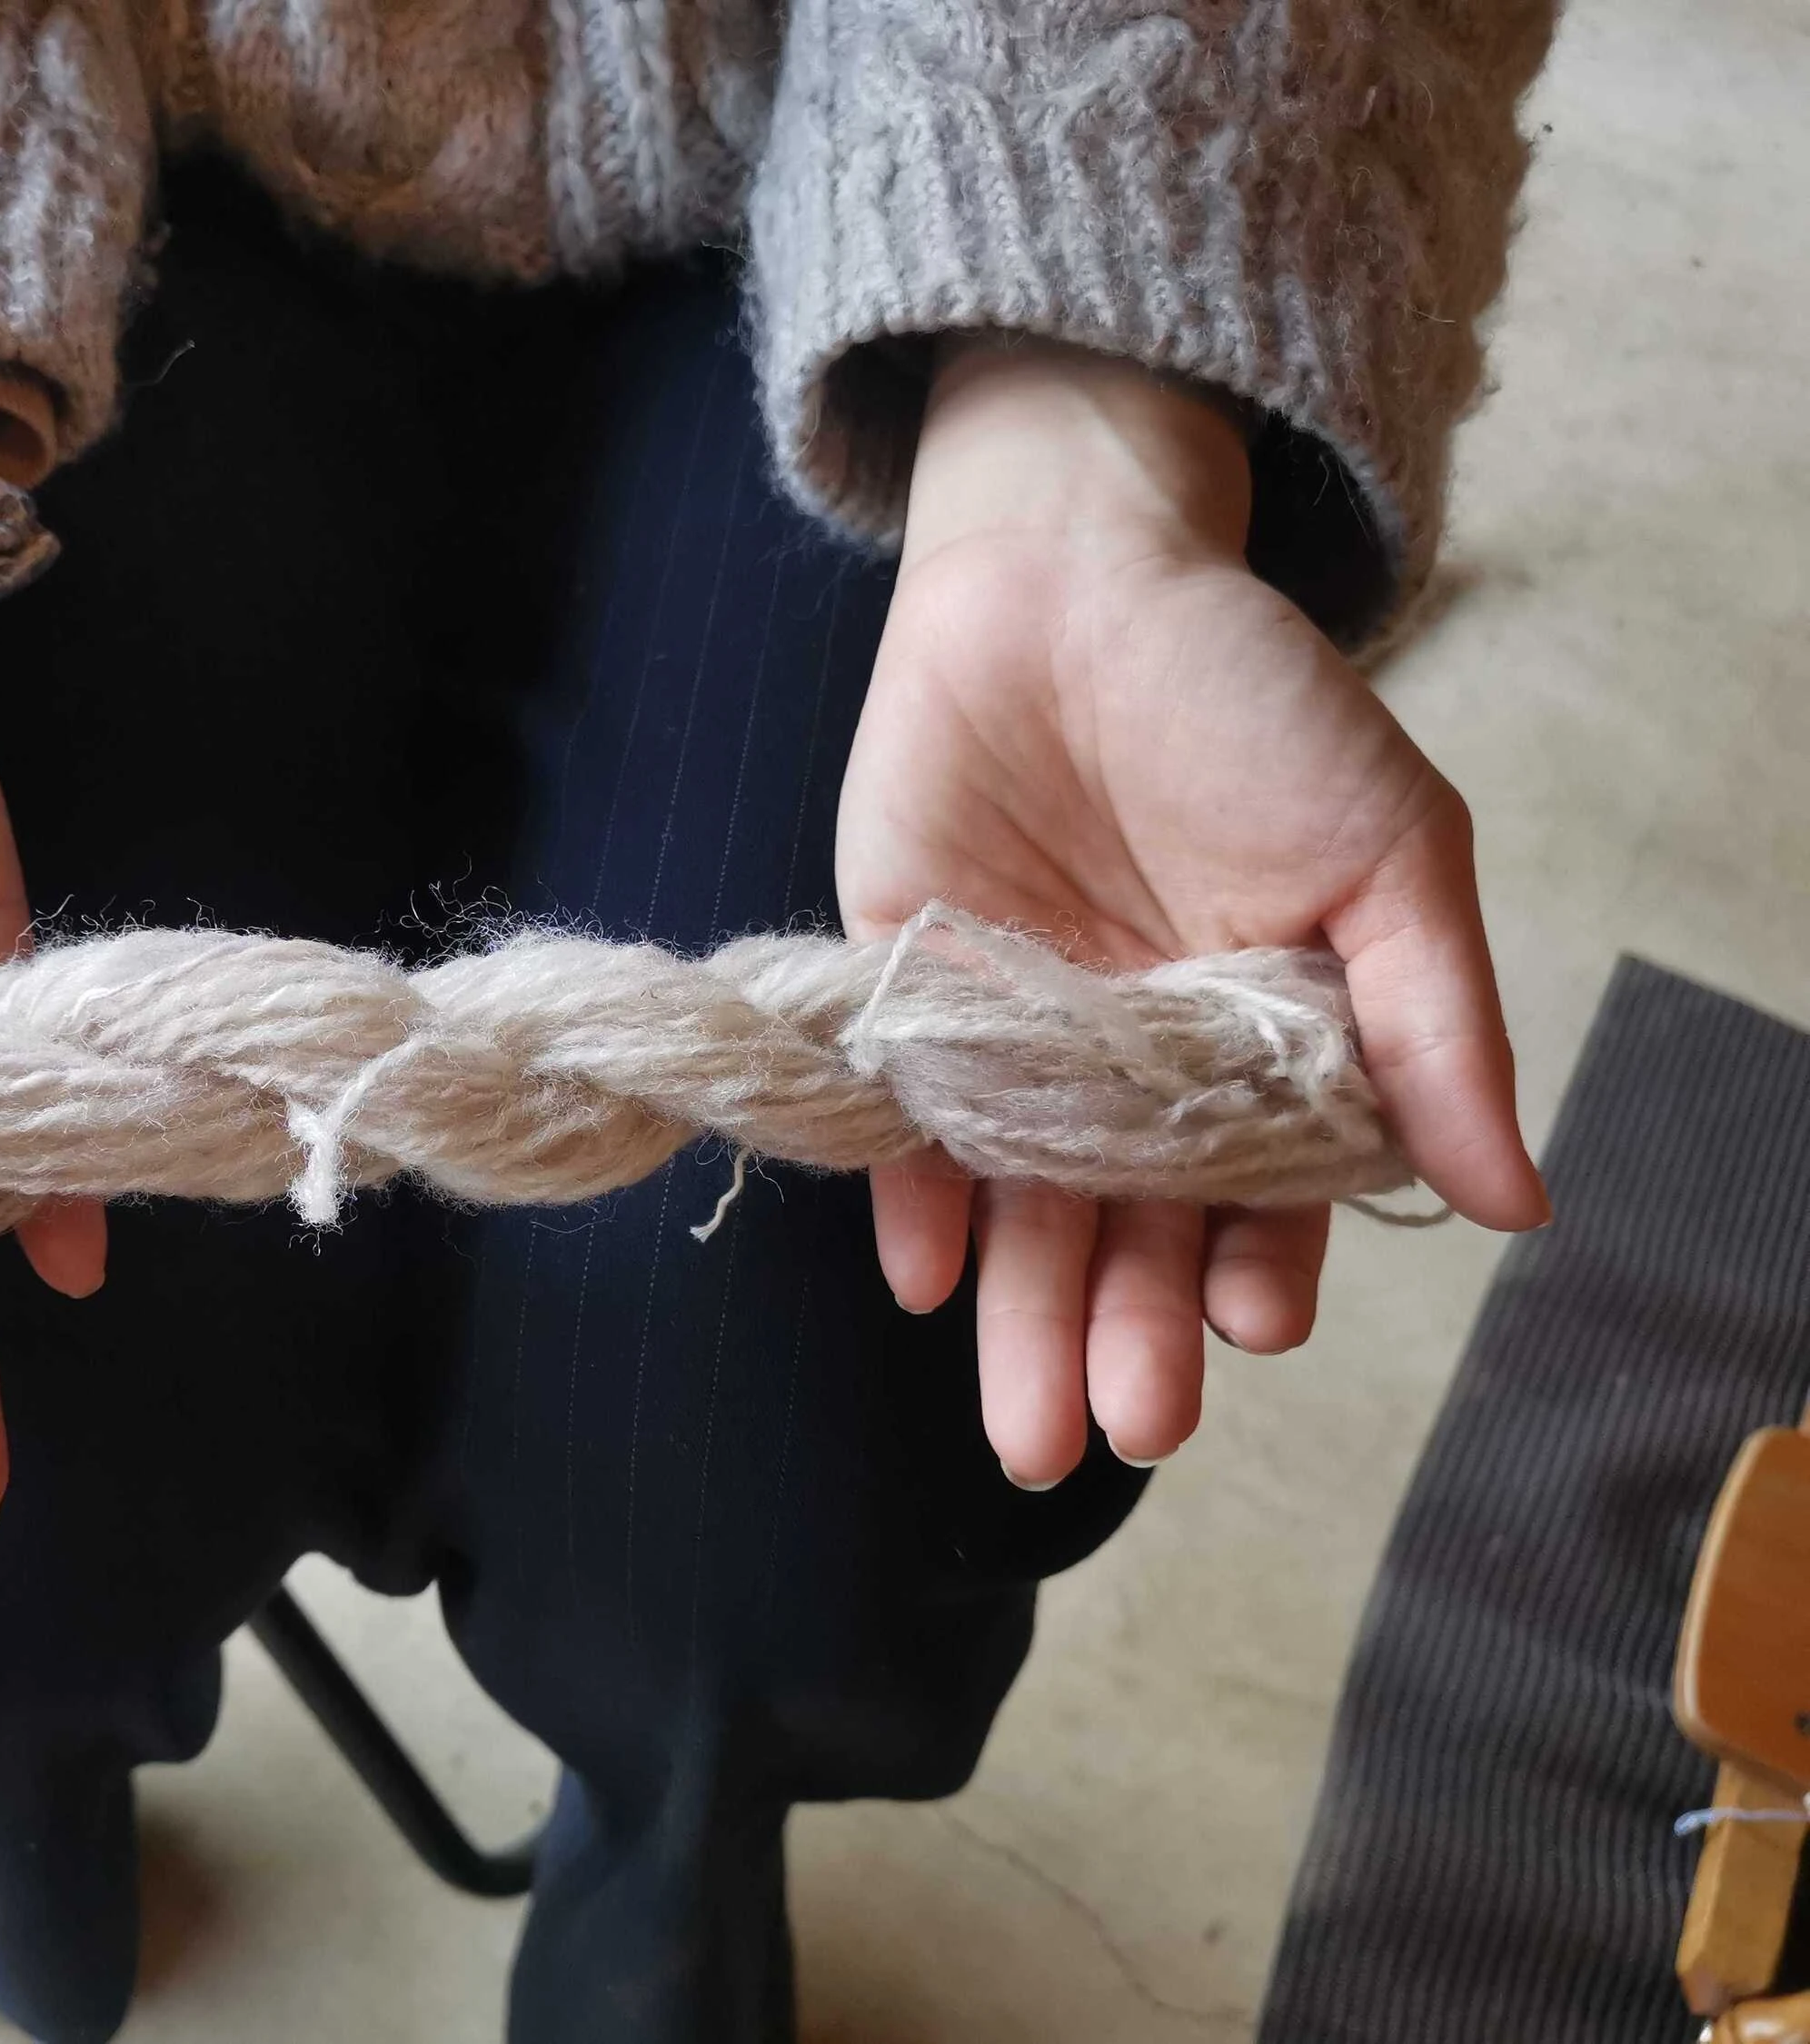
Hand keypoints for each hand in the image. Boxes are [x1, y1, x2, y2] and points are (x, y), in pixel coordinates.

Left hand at [839, 338, 1547, 1486]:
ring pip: (1024, 1207)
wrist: (1066, 574)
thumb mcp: (1387, 851)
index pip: (1263, 1193)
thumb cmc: (1249, 704)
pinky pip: (907, 1126)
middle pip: (1136, 1226)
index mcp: (1265, 1042)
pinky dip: (914, 1198)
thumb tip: (1519, 1204)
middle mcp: (1138, 1065)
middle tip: (1122, 1430)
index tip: (1249, 1323)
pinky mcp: (907, 997)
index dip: (1257, 1265)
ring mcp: (1019, 1039)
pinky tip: (924, 1275)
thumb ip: (1438, 1029)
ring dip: (1025, 1316)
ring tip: (1027, 1428)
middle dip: (1131, 1334)